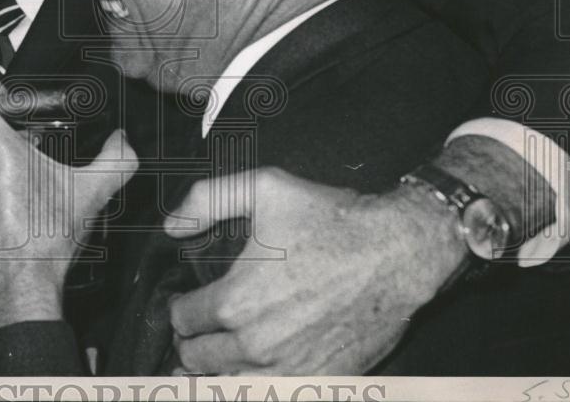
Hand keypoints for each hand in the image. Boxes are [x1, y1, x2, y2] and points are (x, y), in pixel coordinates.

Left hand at [0, 71, 137, 338]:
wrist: (19, 293)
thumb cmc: (44, 243)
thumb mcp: (92, 192)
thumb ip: (117, 158)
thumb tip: (124, 144)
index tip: (8, 97)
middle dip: (7, 126)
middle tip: (36, 143)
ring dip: (0, 157)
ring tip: (34, 179)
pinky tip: (21, 205)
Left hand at [165, 167, 465, 374]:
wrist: (397, 252)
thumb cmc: (332, 220)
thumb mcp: (264, 188)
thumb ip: (206, 200)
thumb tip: (171, 225)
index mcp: (235, 301)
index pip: (182, 320)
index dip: (180, 308)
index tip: (187, 302)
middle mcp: (256, 344)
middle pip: (197, 358)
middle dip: (192, 342)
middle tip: (198, 330)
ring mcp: (288, 369)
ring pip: (227, 384)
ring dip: (216, 370)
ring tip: (214, 359)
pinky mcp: (319, 381)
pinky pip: (271, 395)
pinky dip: (254, 384)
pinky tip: (253, 372)